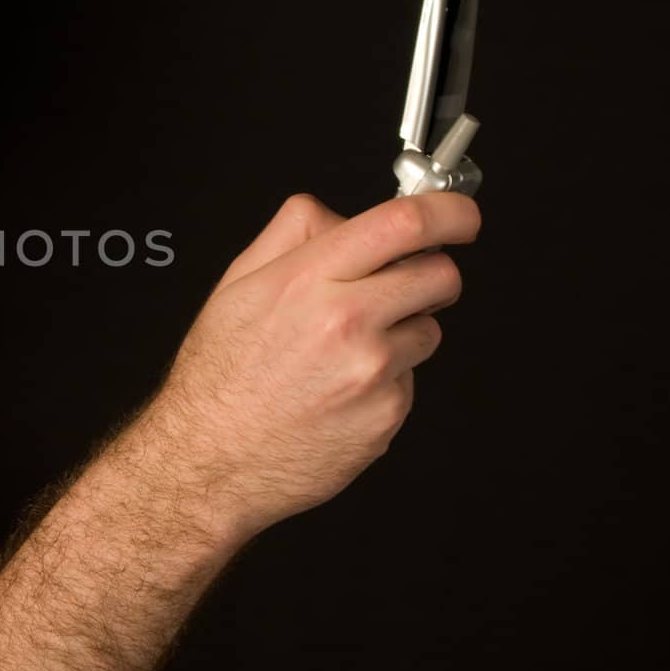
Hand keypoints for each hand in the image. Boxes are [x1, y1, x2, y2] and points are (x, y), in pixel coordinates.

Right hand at [148, 192, 480, 539]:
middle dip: (432, 274)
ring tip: (344, 354)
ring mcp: (371, 371)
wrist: (209, 459)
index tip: (460, 215)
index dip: (450, 210)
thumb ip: (292, 234)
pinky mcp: (386, 415)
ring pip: (428, 330)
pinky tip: (339, 391)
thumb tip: (342, 216)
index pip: (405, 223)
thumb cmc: (219, 377)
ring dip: (402, 332)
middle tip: (402, 287)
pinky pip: (409, 381)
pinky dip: (385, 381)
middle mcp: (345, 321)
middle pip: (439, 274)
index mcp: (308, 279)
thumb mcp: (237, 284)